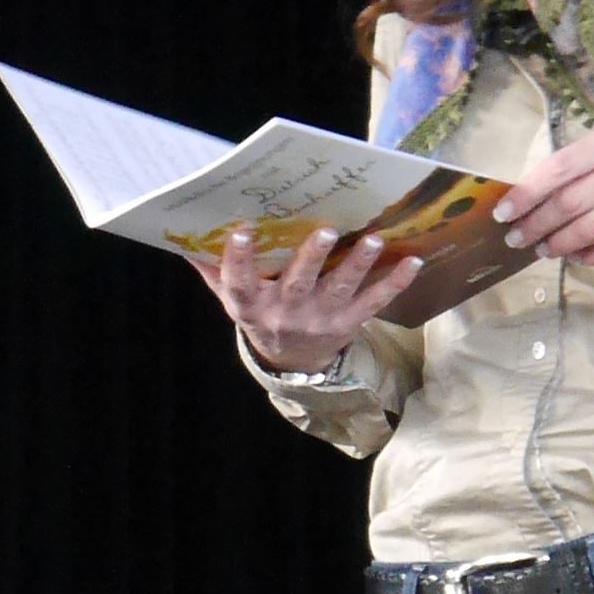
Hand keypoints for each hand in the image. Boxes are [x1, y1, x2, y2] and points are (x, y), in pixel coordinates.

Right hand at [198, 225, 424, 372]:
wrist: (290, 363)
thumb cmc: (260, 314)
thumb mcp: (232, 299)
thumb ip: (212, 268)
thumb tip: (181, 233)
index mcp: (251, 305)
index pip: (240, 282)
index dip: (239, 258)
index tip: (241, 231)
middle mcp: (285, 314)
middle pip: (298, 285)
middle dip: (312, 257)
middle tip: (326, 230)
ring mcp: (320, 320)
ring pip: (341, 290)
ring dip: (358, 264)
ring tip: (373, 239)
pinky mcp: (349, 324)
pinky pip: (374, 302)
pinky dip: (394, 283)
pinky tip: (412, 261)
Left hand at [500, 125, 593, 263]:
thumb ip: (589, 164)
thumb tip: (536, 196)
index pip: (560, 166)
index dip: (527, 192)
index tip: (503, 211)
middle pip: (568, 202)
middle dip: (535, 224)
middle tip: (516, 238)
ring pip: (587, 228)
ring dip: (557, 244)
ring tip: (542, 250)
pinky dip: (589, 255)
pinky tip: (576, 257)